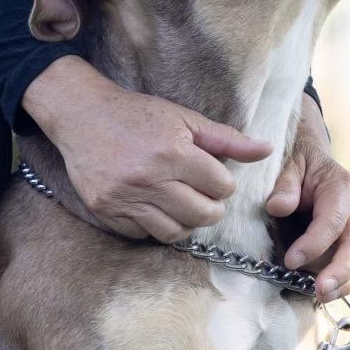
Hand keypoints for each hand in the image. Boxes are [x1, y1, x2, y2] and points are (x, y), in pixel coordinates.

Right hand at [23, 56, 272, 240]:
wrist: (83, 115)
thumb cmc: (139, 114)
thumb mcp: (185, 118)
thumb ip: (227, 139)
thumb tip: (266, 150)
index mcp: (174, 153)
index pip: (220, 187)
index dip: (223, 183)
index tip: (214, 175)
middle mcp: (150, 179)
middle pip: (202, 215)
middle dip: (211, 207)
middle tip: (204, 195)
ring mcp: (125, 199)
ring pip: (174, 232)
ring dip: (187, 222)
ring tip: (184, 204)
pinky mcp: (107, 211)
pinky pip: (143, 234)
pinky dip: (156, 226)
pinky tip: (157, 207)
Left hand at [266, 93, 349, 301]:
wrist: (317, 164)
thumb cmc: (302, 165)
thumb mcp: (291, 165)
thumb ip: (285, 184)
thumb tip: (277, 207)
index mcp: (345, 188)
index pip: (333, 221)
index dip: (314, 244)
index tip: (290, 261)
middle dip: (341, 271)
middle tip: (320, 291)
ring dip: (344, 282)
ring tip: (322, 297)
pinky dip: (344, 283)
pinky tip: (325, 294)